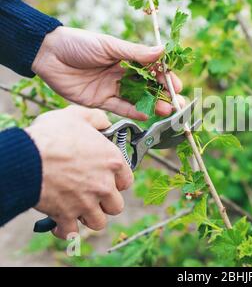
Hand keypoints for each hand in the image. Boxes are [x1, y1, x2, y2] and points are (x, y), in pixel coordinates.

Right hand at [26, 106, 132, 238]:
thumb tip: (105, 122)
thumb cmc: (52, 135)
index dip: (117, 182)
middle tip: (93, 196)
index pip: (127, 181)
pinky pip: (72, 233)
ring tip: (79, 210)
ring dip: (89, 218)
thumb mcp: (77, 116)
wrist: (26, 156)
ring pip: (99, 222)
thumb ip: (96, 119)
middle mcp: (104, 185)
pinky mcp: (67, 215)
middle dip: (105, 204)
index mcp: (112, 161)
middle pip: (116, 206)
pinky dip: (65, 231)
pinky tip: (60, 223)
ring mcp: (87, 202)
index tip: (108, 180)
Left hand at [32, 27, 183, 120]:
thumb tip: (163, 51)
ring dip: (153, 105)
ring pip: (137, 99)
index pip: (152, 69)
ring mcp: (112, 88)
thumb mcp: (109, 45)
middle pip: (148, 87)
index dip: (165, 77)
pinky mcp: (100, 101)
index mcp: (126, 58)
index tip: (177, 84)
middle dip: (164, 95)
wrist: (48, 54)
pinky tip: (147, 115)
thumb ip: (135, 52)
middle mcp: (122, 74)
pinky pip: (120, 108)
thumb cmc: (79, 43)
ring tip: (168, 110)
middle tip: (178, 103)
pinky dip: (134, 112)